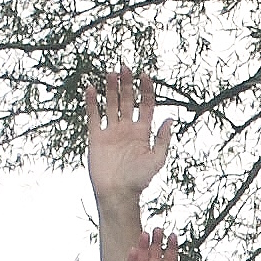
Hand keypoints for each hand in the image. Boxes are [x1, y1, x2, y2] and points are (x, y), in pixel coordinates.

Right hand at [84, 67, 172, 204]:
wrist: (117, 193)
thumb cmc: (139, 180)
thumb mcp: (156, 159)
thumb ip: (162, 139)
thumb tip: (169, 119)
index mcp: (142, 132)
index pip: (146, 105)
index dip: (146, 90)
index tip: (145, 75)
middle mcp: (127, 129)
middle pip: (127, 100)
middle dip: (127, 84)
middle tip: (125, 67)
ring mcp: (111, 132)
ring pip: (111, 105)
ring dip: (111, 89)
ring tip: (111, 73)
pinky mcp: (96, 138)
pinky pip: (93, 117)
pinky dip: (92, 103)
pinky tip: (91, 89)